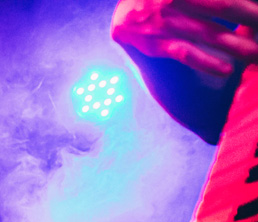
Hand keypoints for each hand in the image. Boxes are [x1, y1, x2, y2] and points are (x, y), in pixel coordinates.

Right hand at [111, 0, 257, 75]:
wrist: (120, 13)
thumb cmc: (156, 0)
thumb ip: (208, 0)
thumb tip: (241, 3)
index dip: (247, 3)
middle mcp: (173, 1)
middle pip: (223, 7)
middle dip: (251, 17)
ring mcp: (163, 22)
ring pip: (209, 33)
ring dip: (238, 45)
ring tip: (257, 55)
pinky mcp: (153, 44)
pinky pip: (183, 53)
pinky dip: (205, 61)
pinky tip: (226, 70)